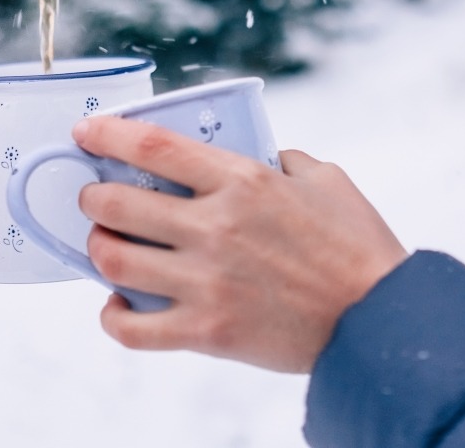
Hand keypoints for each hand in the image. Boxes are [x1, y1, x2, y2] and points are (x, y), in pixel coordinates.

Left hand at [72, 117, 408, 373]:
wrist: (379, 319)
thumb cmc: (358, 246)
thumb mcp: (326, 179)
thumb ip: (281, 160)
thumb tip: (253, 155)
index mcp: (244, 183)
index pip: (155, 148)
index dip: (109, 135)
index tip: (86, 133)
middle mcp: (216, 228)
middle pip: (117, 204)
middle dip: (93, 198)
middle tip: (96, 198)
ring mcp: (207, 283)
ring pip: (114, 263)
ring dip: (99, 250)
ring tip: (106, 246)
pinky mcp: (208, 332)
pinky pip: (133, 330)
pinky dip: (113, 318)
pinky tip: (118, 306)